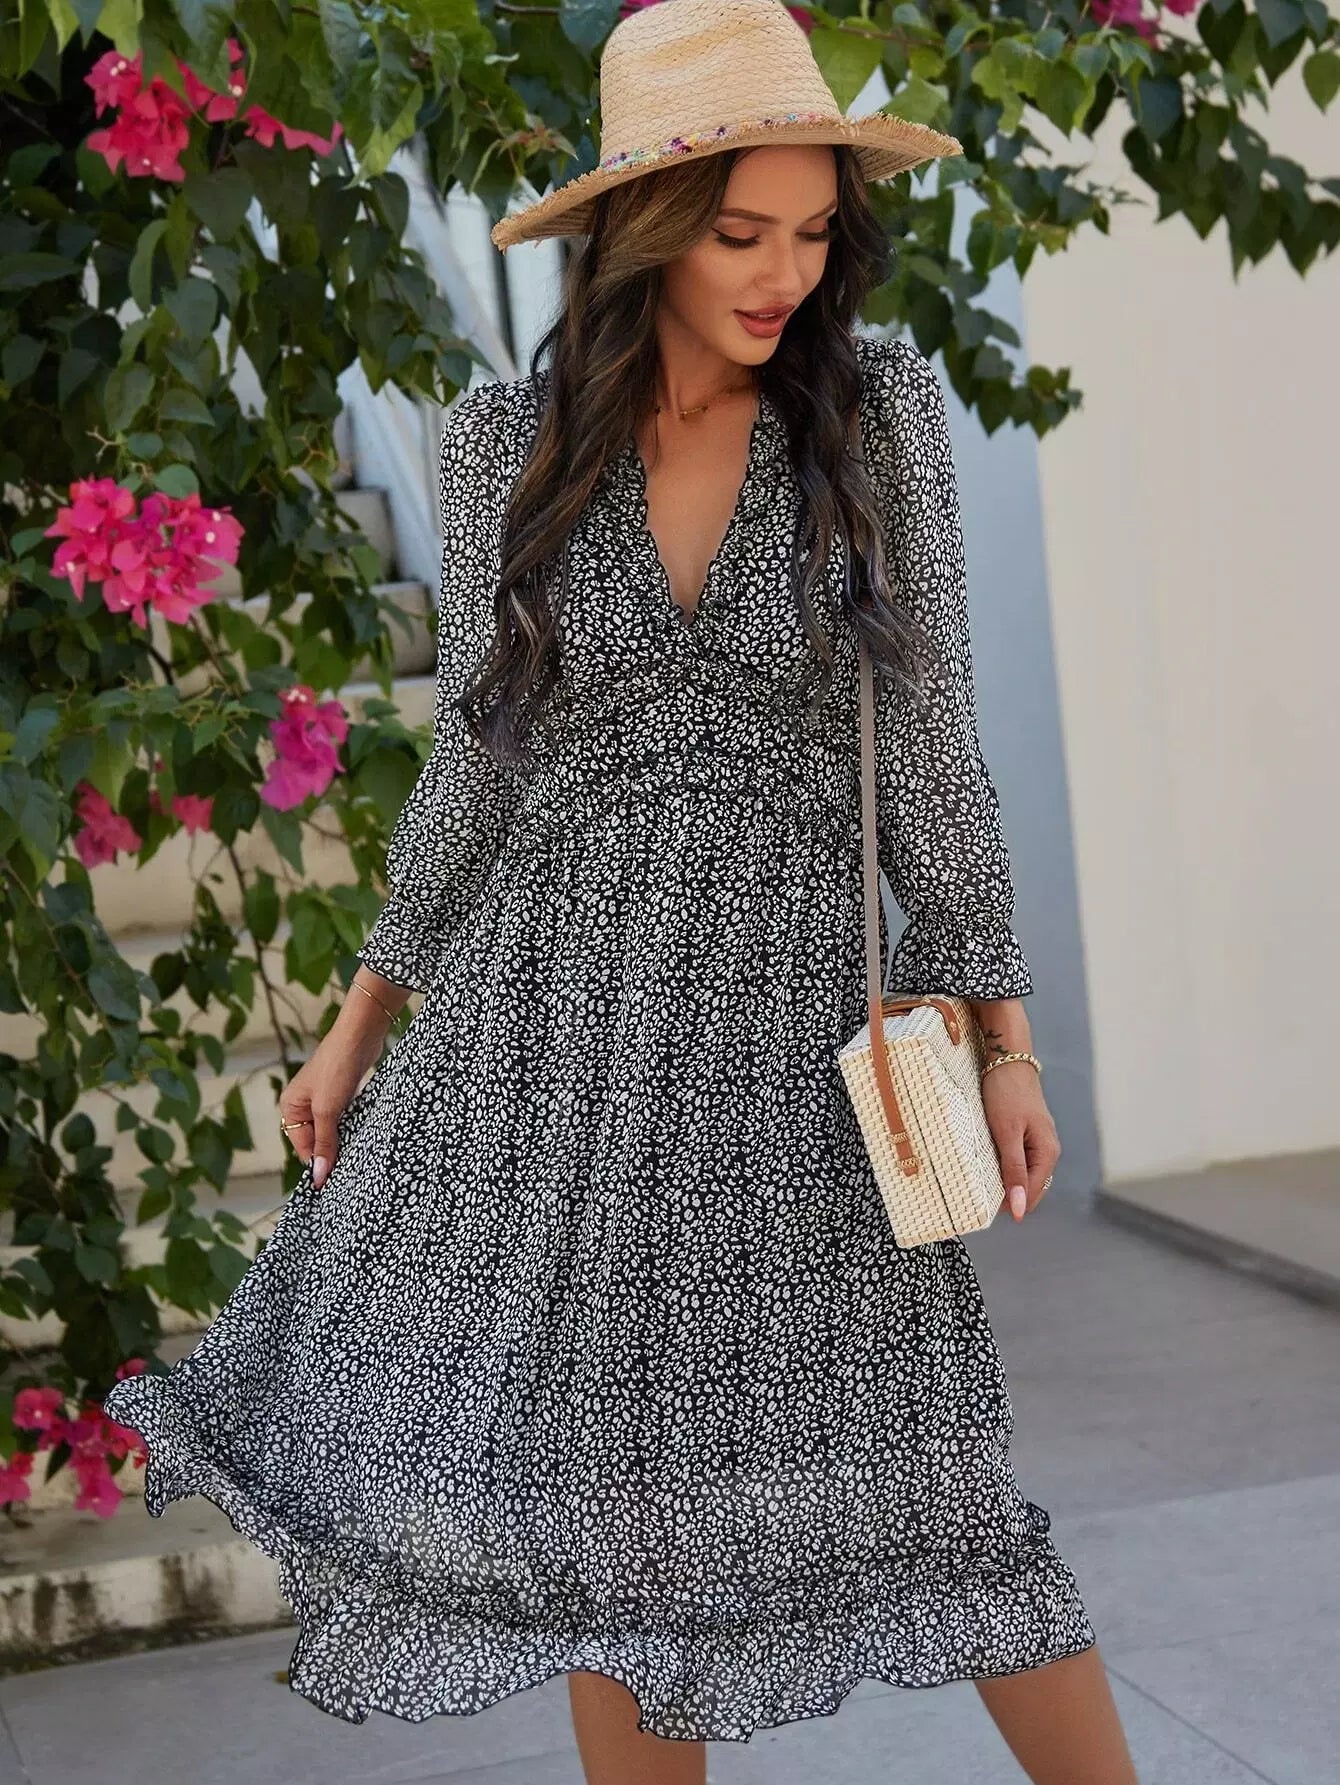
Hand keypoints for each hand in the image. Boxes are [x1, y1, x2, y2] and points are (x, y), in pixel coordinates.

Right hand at [278, 1026, 383, 1189]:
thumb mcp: (327, 1110)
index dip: (316, 1163)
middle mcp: (304, 1104)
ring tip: (356, 1155)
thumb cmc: (337, 1067)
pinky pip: (344, 1119)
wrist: (360, 1036)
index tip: (331, 1182)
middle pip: (316, 1139)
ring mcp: (324, 1099)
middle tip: (347, 1171)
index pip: (301, 1146)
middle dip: (330, 1152)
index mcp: (291, 1107)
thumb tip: (318, 1175)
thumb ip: (324, 1142)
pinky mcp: (343, 1094)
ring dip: (343, 1140)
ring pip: (332, 1130)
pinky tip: (363, 1136)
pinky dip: (352, 1127)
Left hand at [980, 1061, 1059, 1221]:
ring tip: (981, 1180)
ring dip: (1006, 1180)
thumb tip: (1019, 1210)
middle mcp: (1048, 1150)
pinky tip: (988, 1163)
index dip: (1011, 1205)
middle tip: (978, 1195)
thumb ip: (1014, 1172)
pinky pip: (1020, 1159)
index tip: (983, 1209)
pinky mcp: (1028, 1132)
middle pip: (1030, 1187)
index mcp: (1048, 1153)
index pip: (1032, 1195)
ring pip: (1024, 1174)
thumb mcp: (1007, 1135)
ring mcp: (1039, 1140)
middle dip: (1009, 1195)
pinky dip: (1005, 1165)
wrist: (1007, 1058)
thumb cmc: (1006, 1095)